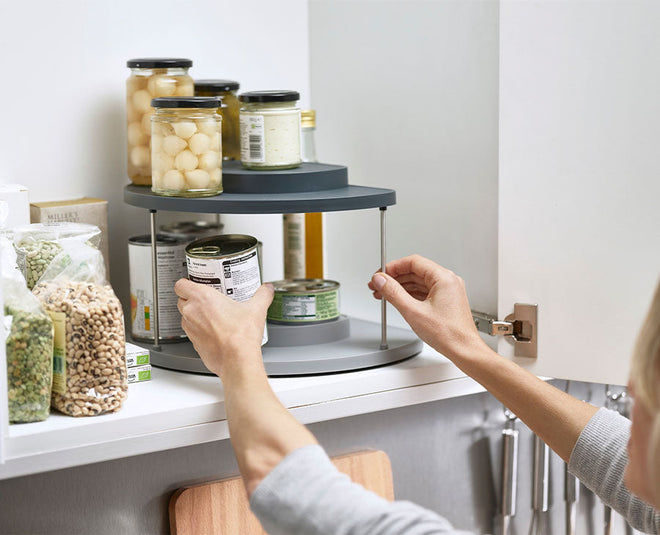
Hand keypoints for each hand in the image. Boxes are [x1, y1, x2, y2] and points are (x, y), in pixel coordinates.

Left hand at [174, 279, 273, 377]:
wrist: (237, 360)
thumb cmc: (240, 335)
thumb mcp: (256, 309)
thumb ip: (262, 295)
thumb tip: (266, 289)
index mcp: (202, 298)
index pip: (180, 285)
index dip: (186, 283)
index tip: (195, 283)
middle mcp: (192, 312)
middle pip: (181, 300)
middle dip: (191, 299)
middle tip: (207, 299)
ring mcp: (191, 329)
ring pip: (185, 317)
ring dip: (194, 316)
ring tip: (212, 316)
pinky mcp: (194, 344)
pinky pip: (192, 333)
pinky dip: (200, 331)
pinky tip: (214, 331)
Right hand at [368, 254, 487, 361]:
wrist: (464, 350)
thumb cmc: (449, 334)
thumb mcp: (413, 312)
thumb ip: (393, 293)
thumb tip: (381, 280)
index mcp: (444, 278)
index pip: (413, 262)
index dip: (393, 267)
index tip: (381, 274)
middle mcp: (448, 281)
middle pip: (415, 271)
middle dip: (394, 278)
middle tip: (379, 284)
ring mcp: (447, 291)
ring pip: (418, 282)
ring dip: (400, 287)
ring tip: (384, 293)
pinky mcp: (445, 301)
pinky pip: (424, 292)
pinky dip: (409, 295)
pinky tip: (398, 300)